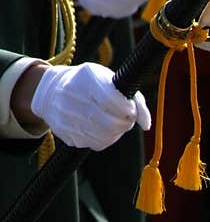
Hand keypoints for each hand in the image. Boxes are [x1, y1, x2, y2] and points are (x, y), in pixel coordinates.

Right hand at [29, 62, 150, 151]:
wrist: (49, 91)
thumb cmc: (88, 84)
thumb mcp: (109, 80)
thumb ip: (134, 98)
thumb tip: (146, 125)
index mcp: (86, 77)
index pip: (113, 101)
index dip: (128, 110)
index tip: (130, 110)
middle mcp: (73, 95)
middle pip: (111, 123)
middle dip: (125, 124)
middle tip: (125, 120)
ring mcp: (66, 115)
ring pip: (104, 137)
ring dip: (115, 133)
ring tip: (113, 123)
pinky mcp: (64, 132)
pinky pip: (93, 143)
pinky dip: (103, 139)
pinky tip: (99, 129)